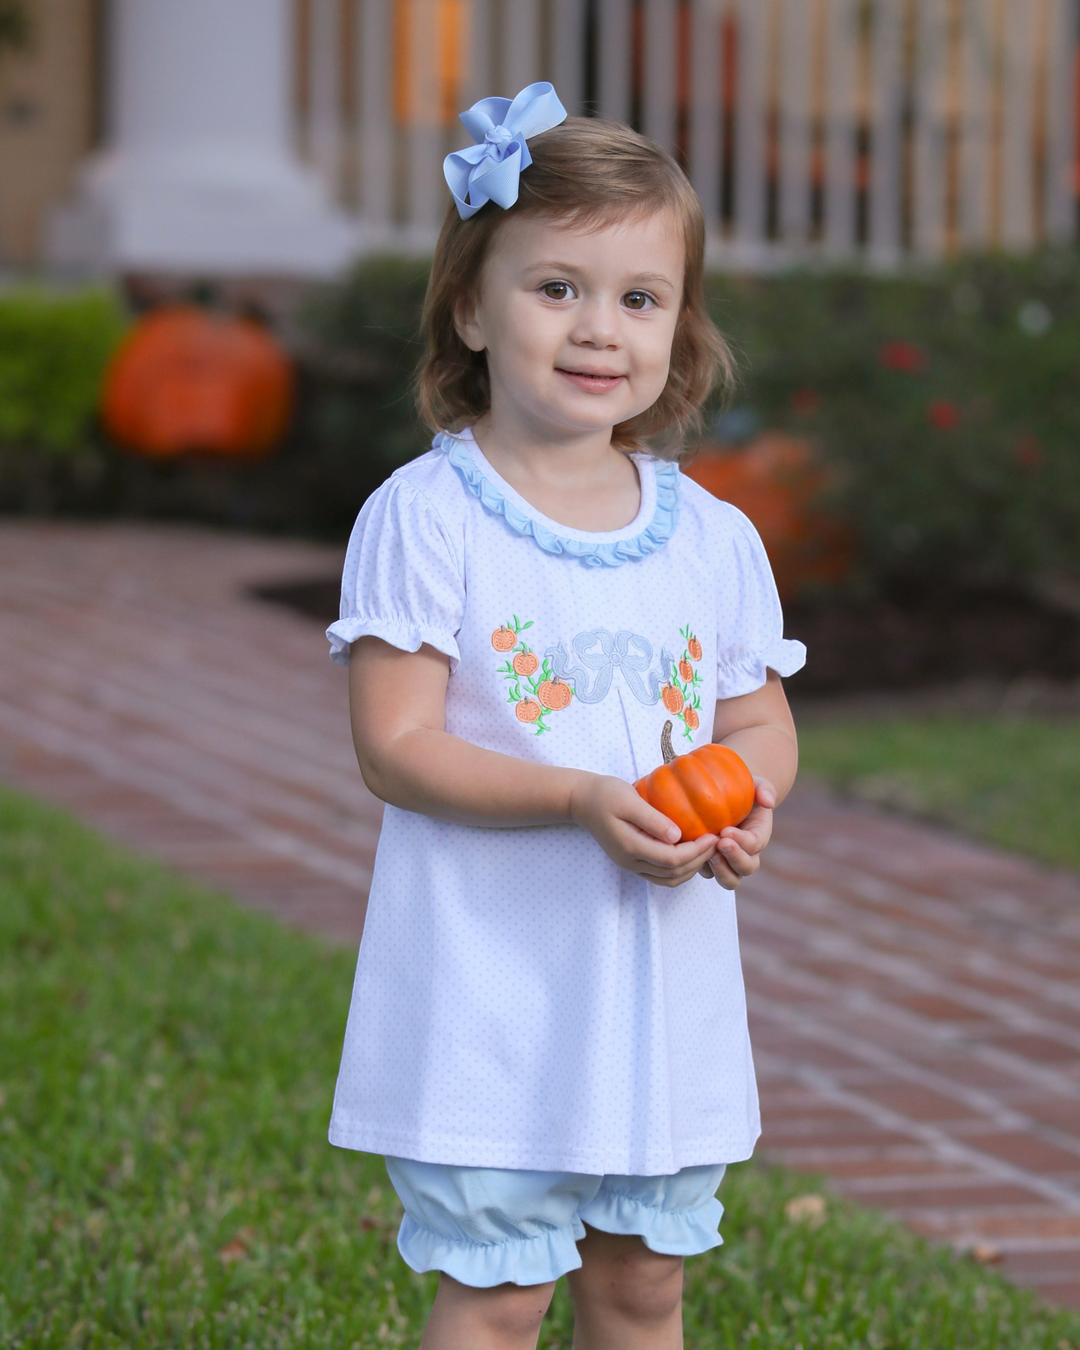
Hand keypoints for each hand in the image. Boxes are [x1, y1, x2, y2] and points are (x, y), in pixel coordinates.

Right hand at [569, 773, 717, 887]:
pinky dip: (679, 868)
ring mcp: (630, 864)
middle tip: (718, 841)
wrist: (581, 801)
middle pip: (673, 873)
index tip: (714, 835)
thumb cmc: (605, 794)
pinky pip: (661, 874)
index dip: (697, 851)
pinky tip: (690, 852)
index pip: (672, 859)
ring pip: (668, 878)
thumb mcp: (628, 800)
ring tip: (707, 848)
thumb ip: (651, 819)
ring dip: (691, 868)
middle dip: (699, 860)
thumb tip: (677, 836)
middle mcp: (631, 862)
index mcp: (630, 847)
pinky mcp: (632, 862)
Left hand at [703, 778, 775, 890]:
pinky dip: (701, 868)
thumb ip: (765, 789)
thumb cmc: (742, 790)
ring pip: (729, 879)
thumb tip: (768, 801)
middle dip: (734, 858)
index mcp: (758, 836)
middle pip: (746, 867)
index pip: (754, 844)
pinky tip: (690, 854)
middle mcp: (746, 854)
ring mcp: (729, 862)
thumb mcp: (755, 784)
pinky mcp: (711, 864)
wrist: (726, 799)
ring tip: (707, 854)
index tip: (726, 831)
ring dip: (720, 870)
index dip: (742, 841)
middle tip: (719, 843)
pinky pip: (709, 874)